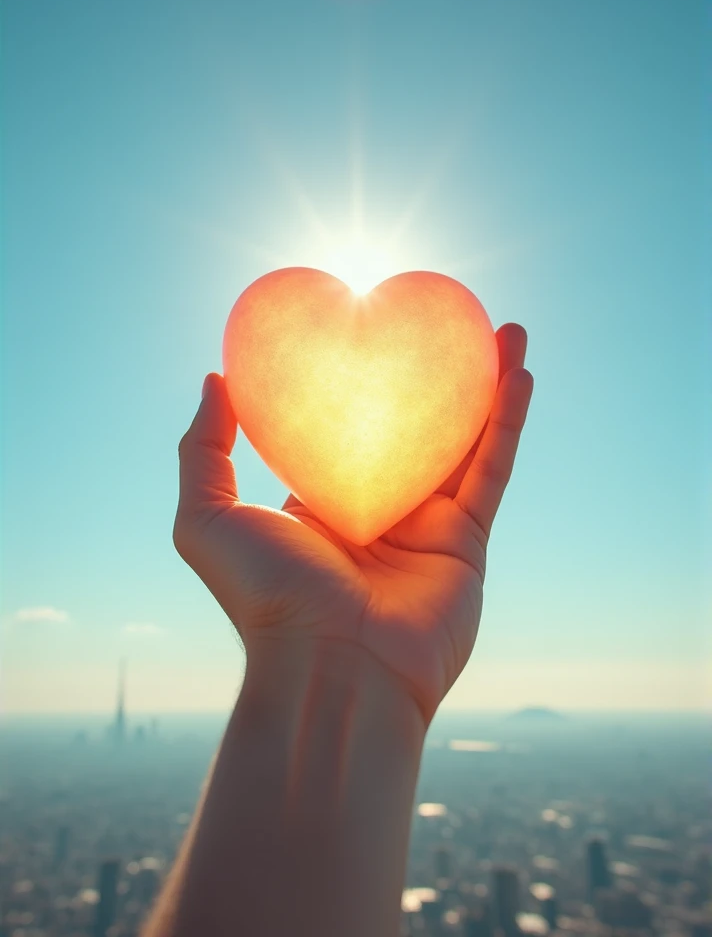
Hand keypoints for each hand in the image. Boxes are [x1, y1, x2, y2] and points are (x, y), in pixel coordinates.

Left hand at [174, 324, 532, 723]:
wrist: (332, 672)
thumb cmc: (265, 600)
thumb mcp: (205, 517)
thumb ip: (203, 449)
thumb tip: (216, 378)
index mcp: (320, 502)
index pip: (344, 427)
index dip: (359, 380)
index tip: (368, 326)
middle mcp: (376, 510)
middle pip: (414, 425)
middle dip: (435, 373)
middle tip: (448, 318)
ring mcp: (426, 527)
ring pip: (463, 438)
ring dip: (487, 381)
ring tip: (504, 328)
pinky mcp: (467, 543)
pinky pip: (491, 469)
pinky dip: (507, 421)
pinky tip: (517, 371)